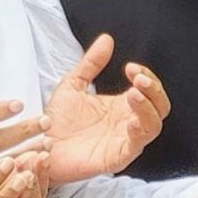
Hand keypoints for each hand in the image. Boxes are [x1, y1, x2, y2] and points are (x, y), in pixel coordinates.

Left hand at [39, 34, 167, 185]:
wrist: (38, 146)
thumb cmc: (55, 121)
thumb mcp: (73, 84)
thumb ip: (91, 63)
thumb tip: (107, 39)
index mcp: (121, 106)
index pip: (149, 90)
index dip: (146, 76)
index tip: (130, 67)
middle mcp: (127, 123)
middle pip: (160, 107)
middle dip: (154, 89)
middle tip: (138, 78)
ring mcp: (124, 141)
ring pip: (153, 125)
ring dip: (148, 107)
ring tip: (133, 92)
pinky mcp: (116, 158)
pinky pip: (137, 146)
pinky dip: (139, 131)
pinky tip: (130, 120)